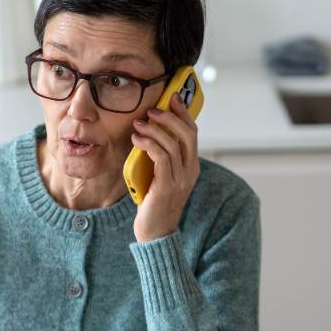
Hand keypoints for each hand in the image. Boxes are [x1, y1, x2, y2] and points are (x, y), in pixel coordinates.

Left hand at [131, 92, 199, 242]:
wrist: (155, 232)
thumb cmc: (154, 203)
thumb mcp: (160, 175)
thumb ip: (161, 157)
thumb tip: (150, 132)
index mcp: (192, 166)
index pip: (193, 133)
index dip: (184, 113)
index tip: (172, 98)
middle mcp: (190, 171)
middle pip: (187, 134)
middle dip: (170, 117)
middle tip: (152, 111)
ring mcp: (181, 179)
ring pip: (173, 144)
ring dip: (155, 130)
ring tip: (139, 125)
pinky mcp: (168, 186)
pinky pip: (161, 157)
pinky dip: (149, 144)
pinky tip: (137, 140)